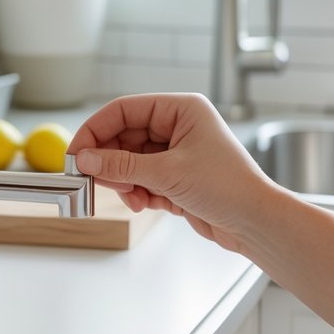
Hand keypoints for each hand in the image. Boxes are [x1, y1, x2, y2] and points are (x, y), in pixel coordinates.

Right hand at [69, 93, 274, 252]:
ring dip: (124, 181)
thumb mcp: (167, 173)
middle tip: (93, 180)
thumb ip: (121, 166)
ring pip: (130, 160)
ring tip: (132, 197)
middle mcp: (178, 126)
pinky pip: (142, 178)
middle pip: (124, 136)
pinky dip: (138, 192)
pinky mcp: (176, 177)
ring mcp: (177, 152)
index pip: (125, 110)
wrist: (257, 224)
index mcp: (182, 109)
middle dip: (110, 161)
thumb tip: (85, 159)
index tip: (76, 153)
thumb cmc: (227, 188)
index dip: (96, 129)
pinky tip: (145, 205)